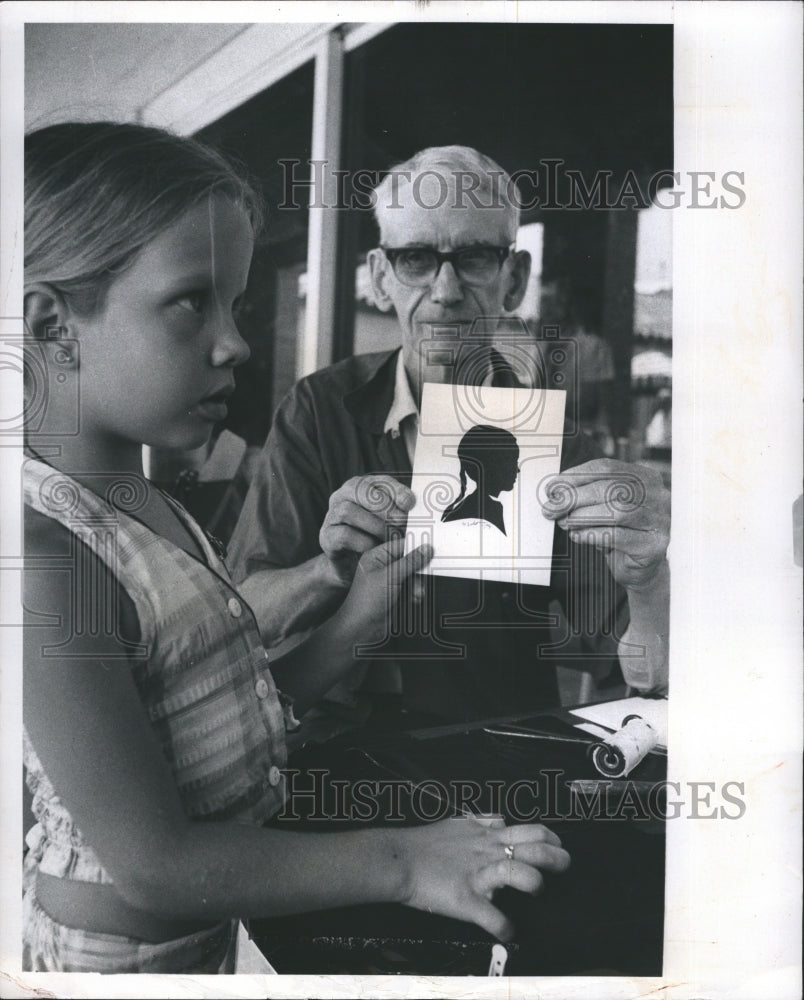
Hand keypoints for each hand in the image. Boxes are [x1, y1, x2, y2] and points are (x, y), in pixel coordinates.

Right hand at [319, 475, 414, 586]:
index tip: (410, 504)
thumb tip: (420, 513)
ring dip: (374, 525)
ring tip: (389, 538)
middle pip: (361, 490)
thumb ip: (403, 515)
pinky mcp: (326, 536)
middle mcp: (344, 495)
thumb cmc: (377, 539)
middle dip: (385, 507)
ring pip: (349, 511)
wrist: (353, 566)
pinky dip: (362, 542)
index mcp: (363, 486)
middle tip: (402, 523)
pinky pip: (343, 535)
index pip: (381, 481)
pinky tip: (373, 548)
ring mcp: (332, 514)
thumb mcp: (392, 524)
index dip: (396, 491)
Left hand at [337, 537, 431, 642]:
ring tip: (416, 594)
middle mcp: (385, 566)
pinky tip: (414, 600)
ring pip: (414, 575)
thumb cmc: (367, 601)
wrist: (362, 628)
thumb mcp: (390, 577)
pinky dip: (416, 594)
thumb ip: (410, 562)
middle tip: (425, 575)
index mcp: (378, 556)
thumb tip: (426, 548)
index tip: (433, 548)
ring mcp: (391, 581)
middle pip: (411, 560)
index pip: (402, 544)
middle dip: (418, 570)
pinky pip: (414, 588)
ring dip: (418, 584)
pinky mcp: (397, 594)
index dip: (417, 546)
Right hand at [398, 816, 569, 940]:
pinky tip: (509, 932)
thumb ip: (481, 823)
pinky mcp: (467, 899)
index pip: (530, 829)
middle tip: (564, 865)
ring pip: (520, 873)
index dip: (550, 838)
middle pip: (535, 847)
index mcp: (487, 835)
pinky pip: (494, 918)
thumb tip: (497, 821)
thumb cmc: (424, 842)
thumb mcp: (458, 823)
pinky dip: (505, 928)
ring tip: (536, 891)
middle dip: (558, 857)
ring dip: (535, 884)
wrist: (399, 859)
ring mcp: (479, 875)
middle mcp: (488, 851)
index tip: (557, 846)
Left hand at [541, 459, 669, 589]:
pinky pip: (618, 536)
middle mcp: (657, 495)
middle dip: (575, 497)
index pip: (607, 468)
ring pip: (616, 511)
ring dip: (582, 516)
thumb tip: (555, 492)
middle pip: (611, 488)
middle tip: (551, 508)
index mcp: (644, 477)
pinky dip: (591, 535)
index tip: (552, 488)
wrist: (641, 568)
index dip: (576, 476)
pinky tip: (576, 536)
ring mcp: (659, 520)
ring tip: (563, 522)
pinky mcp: (654, 545)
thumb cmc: (620, 532)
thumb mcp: (603, 508)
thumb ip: (585, 495)